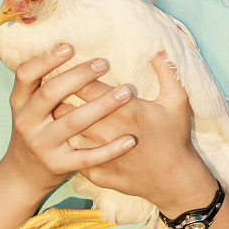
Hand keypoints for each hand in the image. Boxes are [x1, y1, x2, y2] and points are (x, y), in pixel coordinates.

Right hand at [4, 44, 139, 197]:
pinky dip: (110, 149)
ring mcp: (42, 145)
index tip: (69, 46)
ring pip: (74, 122)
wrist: (22, 175)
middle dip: (78, 77)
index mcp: (19, 102)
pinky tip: (130, 139)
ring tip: (126, 93)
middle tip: (104, 63)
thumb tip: (68, 44)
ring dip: (102, 106)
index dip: (45, 60)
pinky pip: (88, 156)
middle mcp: (27, 122)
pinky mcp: (58, 165)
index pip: (25, 75)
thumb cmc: (36, 129)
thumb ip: (43, 83)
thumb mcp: (28, 106)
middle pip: (51, 94)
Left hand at [52, 50, 200, 205]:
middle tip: (52, 84)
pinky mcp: (95, 173)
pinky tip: (61, 136)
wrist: (175, 181)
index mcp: (124, 110)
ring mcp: (99, 155)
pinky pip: (70, 155)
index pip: (85, 86)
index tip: (65, 65)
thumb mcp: (178, 100)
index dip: (73, 74)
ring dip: (57, 119)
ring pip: (64, 131)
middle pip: (67, 107)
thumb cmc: (175, 137)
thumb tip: (157, 46)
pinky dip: (65, 145)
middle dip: (58, 95)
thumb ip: (167, 70)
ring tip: (50, 108)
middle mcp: (106, 131)